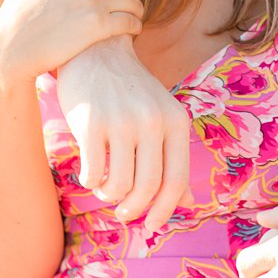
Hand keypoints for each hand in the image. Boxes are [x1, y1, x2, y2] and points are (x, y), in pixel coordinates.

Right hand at [0, 0, 143, 81]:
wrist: (9, 47)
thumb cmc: (19, 10)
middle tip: (129, 1)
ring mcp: (94, 2)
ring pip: (134, 0)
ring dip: (137, 9)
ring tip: (131, 16)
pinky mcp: (98, 26)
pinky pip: (131, 21)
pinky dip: (136, 26)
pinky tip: (131, 30)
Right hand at [56, 37, 193, 234]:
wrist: (96, 51)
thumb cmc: (130, 91)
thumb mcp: (161, 117)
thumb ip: (173, 157)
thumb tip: (187, 202)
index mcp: (176, 121)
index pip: (177, 178)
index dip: (167, 209)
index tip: (153, 226)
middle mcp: (153, 122)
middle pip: (149, 186)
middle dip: (135, 209)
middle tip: (124, 215)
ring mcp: (122, 122)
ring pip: (119, 184)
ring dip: (110, 196)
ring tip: (105, 189)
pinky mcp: (91, 124)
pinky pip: (93, 173)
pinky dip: (91, 183)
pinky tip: (90, 174)